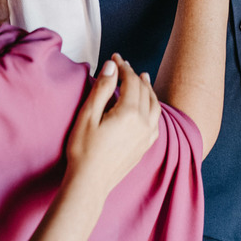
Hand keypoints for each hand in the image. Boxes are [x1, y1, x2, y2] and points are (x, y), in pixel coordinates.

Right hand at [64, 54, 159, 194]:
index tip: (115, 57)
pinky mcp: (145, 147)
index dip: (123, 66)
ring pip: (154, 105)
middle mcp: (143, 123)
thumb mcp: (88, 115)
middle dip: (134, 75)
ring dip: (148, 89)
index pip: (131, 81)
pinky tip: (148, 107)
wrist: (90, 183)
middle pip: (144, 91)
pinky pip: (156, 121)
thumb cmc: (83, 149)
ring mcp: (147, 136)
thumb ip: (102, 88)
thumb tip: (111, 66)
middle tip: (123, 65)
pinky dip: (153, 108)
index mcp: (129, 113)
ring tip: (143, 78)